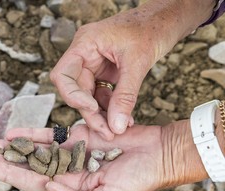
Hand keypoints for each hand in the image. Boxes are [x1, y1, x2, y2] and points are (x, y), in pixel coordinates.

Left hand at [0, 124, 170, 190]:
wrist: (155, 154)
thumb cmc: (137, 180)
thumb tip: (48, 188)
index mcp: (68, 188)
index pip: (30, 182)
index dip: (6, 174)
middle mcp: (63, 171)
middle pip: (24, 165)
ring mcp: (68, 153)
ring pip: (32, 149)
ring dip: (8, 146)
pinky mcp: (76, 136)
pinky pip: (49, 134)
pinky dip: (31, 133)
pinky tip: (11, 133)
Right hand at [50, 0, 207, 138]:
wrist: (166, 20)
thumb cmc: (151, 28)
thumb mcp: (138, 62)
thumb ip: (125, 96)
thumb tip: (116, 125)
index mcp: (84, 44)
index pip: (63, 75)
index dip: (73, 96)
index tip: (93, 110)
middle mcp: (84, 55)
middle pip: (76, 90)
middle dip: (91, 113)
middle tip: (107, 131)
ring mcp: (94, 64)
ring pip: (89, 96)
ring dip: (101, 114)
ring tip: (117, 128)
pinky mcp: (104, 72)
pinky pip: (101, 94)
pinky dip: (111, 107)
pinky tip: (123, 118)